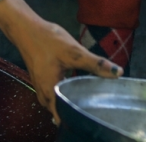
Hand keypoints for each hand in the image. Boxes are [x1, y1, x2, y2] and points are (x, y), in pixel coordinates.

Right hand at [0, 0, 121, 122]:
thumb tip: (118, 73)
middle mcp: (44, 96)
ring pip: (59, 102)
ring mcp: (42, 89)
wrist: (27, 29)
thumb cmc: (48, 41)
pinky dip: (67, 92)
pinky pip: (56, 94)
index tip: (96, 110)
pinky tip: (79, 85)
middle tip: (98, 103)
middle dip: (79, 108)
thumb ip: (96, 64)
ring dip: (73, 100)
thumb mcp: (75, 52)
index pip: (66, 116)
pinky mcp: (43, 82)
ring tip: (92, 96)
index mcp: (50, 93)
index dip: (81, 115)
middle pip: (63, 111)